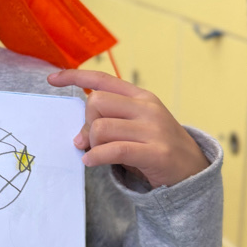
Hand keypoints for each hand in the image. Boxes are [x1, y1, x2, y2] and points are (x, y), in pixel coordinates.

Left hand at [47, 70, 208, 188]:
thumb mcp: (134, 128)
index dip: (75, 76)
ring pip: (101, 128)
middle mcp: (148, 108)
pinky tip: (91, 162)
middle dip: (86, 123)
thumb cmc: (156, 148)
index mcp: (141, 97)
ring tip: (96, 154)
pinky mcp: (155, 152)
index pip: (103, 79)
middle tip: (92, 140)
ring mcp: (153, 129)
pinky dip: (96, 157)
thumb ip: (107, 124)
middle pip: (96, 103)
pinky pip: (113, 150)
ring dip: (91, 144)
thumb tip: (77, 139)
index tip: (52, 79)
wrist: (193, 171)